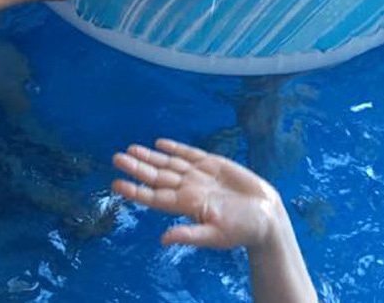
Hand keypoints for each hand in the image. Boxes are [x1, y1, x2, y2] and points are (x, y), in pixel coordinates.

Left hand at [112, 138, 282, 250]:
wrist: (267, 215)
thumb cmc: (243, 230)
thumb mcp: (216, 236)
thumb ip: (190, 235)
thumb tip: (163, 240)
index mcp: (186, 205)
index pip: (154, 197)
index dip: (135, 190)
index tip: (116, 183)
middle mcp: (188, 189)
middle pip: (157, 176)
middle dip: (137, 167)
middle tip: (116, 158)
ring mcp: (199, 176)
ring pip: (168, 164)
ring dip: (150, 156)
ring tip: (131, 149)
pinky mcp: (213, 165)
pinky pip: (188, 154)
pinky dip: (174, 148)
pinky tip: (160, 143)